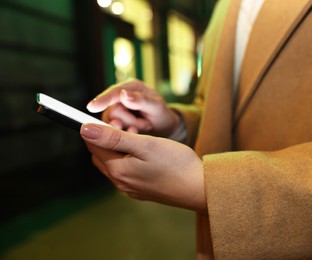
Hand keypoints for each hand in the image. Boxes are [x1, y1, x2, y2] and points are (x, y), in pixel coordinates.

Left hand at [80, 123, 206, 213]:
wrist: (200, 188)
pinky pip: (125, 173)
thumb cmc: (176, 164)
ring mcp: (131, 189)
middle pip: (100, 156)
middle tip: (122, 125)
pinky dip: (127, 160)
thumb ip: (114, 137)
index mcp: (118, 170)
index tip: (103, 114)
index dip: (94, 128)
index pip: (93, 145)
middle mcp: (121, 183)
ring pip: (113, 164)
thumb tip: (85, 129)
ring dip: (116, 150)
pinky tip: (142, 155)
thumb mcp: (145, 144)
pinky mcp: (142, 191)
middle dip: (104, 139)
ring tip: (134, 137)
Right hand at [86, 80, 179, 136]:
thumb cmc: (161, 114)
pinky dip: (125, 135)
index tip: (92, 107)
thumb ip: (141, 100)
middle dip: (129, 122)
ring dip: (128, 129)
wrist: (163, 128)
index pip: (114, 92)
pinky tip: (135, 132)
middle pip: (112, 112)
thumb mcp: (156, 107)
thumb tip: (124, 94)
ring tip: (142, 126)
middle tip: (145, 123)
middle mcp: (120, 96)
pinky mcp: (113, 122)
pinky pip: (112, 132)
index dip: (103, 100)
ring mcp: (115, 110)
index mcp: (131, 87)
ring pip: (111, 124)